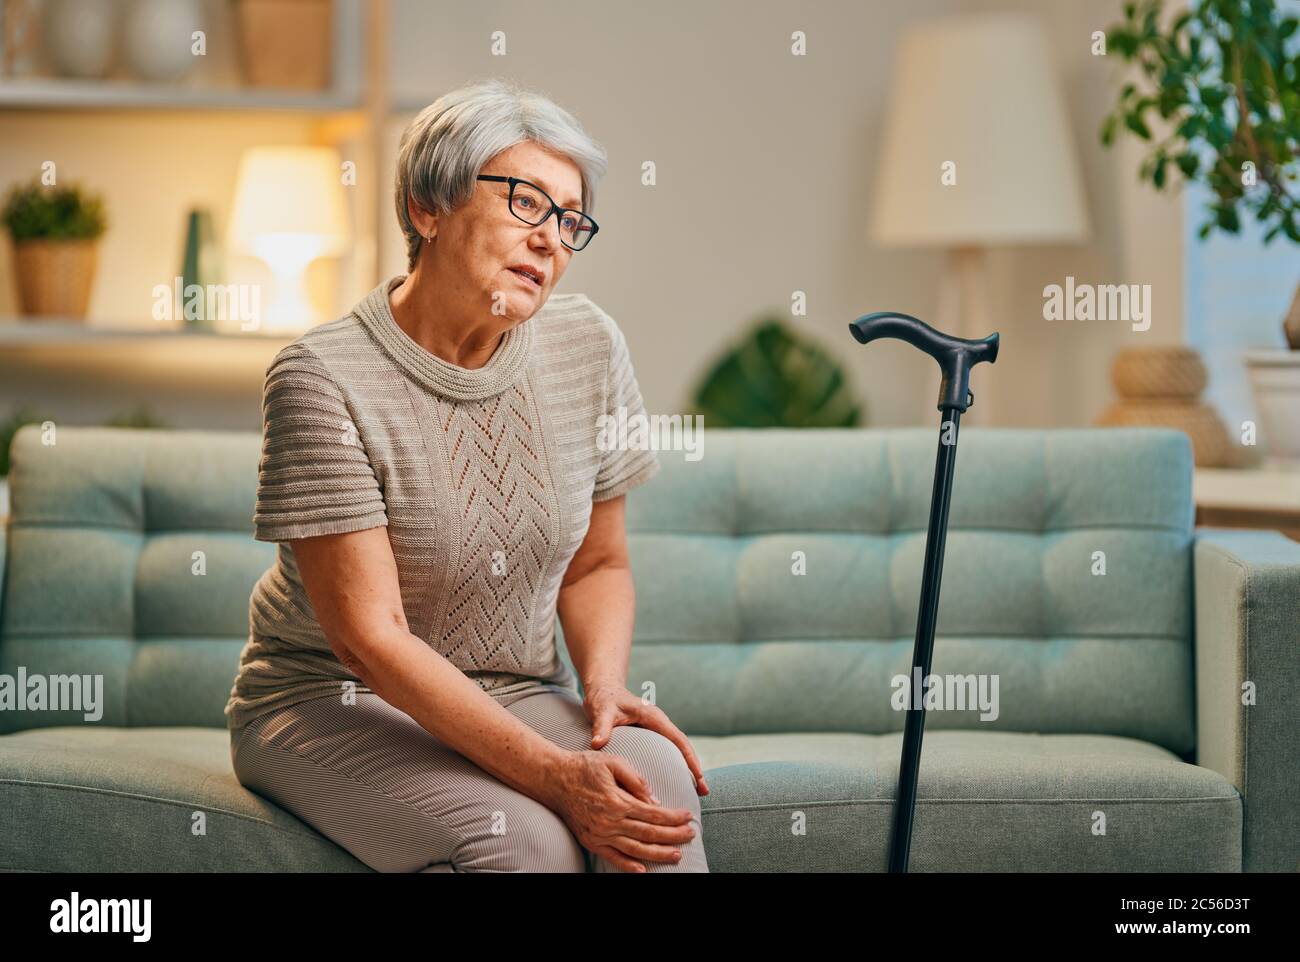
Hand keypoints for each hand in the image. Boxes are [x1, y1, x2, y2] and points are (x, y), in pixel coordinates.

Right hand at [543, 750, 696, 872]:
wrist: (555, 779)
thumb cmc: (586, 767)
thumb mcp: (614, 763)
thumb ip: (636, 780)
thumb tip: (655, 801)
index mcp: (617, 801)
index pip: (654, 813)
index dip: (674, 817)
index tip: (689, 817)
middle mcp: (609, 822)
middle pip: (649, 833)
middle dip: (673, 836)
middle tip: (691, 835)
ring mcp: (599, 835)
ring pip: (635, 850)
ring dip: (658, 854)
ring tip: (677, 855)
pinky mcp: (591, 842)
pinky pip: (613, 858)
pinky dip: (628, 866)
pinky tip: (644, 870)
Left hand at [583, 684, 708, 795]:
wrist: (602, 689)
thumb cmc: (604, 698)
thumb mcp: (602, 711)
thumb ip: (601, 727)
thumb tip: (597, 744)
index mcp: (654, 718)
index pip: (679, 740)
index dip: (691, 760)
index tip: (699, 778)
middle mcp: (659, 724)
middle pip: (683, 748)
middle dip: (695, 769)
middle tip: (704, 792)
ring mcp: (655, 730)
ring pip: (676, 751)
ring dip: (686, 769)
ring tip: (694, 793)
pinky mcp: (649, 736)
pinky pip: (665, 753)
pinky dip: (673, 767)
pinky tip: (672, 783)